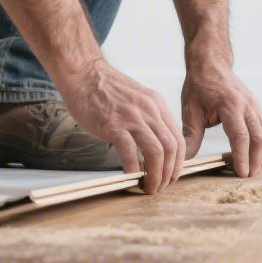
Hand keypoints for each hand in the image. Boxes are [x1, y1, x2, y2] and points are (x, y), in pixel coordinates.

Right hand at [57, 58, 185, 193]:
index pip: (178, 138)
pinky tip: (131, 178)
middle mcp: (149, 110)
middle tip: (161, 187)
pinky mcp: (113, 125)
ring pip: (156, 152)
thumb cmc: (105, 89)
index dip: (177, 162)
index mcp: (157, 105)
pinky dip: (134, 170)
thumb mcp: (137, 99)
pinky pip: (130, 153)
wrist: (83, 74)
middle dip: (169, 173)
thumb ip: (147, 119)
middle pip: (171, 148)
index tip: (171, 175)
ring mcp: (132, 118)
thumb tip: (152, 146)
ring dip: (156, 176)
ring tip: (149, 188)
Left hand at [181, 63, 261, 176]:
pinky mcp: (256, 107)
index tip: (241, 173)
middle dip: (255, 160)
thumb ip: (191, 135)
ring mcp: (254, 105)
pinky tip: (255, 157)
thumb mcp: (190, 109)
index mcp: (230, 105)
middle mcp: (246, 105)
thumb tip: (186, 158)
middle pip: (259, 138)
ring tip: (253, 170)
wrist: (211, 63)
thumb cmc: (199, 86)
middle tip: (248, 177)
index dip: (242, 157)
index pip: (240, 136)